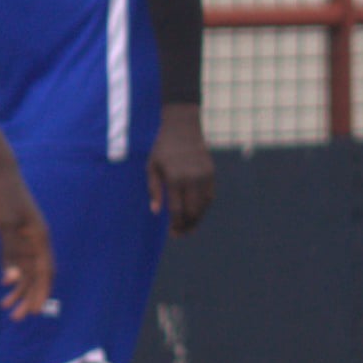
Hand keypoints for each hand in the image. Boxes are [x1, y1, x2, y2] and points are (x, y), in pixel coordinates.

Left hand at [0, 169, 54, 318]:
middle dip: (28, 297)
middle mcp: (37, 241)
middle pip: (36, 276)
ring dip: (18, 290)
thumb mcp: (5, 224)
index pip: (44, 272)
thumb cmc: (5, 196)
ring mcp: (27, 239)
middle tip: (17, 318)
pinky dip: (11, 274)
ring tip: (5, 307)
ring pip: (26, 270)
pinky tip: (5, 286)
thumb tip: (12, 279)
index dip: (41, 293)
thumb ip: (10, 253)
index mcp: (40, 239)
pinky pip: (16, 260)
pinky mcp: (15, 235)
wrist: (1, 173)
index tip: (34, 311)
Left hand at [146, 102, 215, 232]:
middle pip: (192, 211)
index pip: (178, 209)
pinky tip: (196, 212)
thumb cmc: (163, 149)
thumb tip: (156, 212)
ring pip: (203, 206)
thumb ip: (154, 190)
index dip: (176, 224)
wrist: (183, 128)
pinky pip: (209, 197)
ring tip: (189, 226)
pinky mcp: (211, 174)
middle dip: (187, 225)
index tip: (172, 232)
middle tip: (180, 233)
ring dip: (197, 219)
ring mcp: (203, 176)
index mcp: (174, 178)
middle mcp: (191, 179)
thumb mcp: (152, 167)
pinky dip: (203, 208)